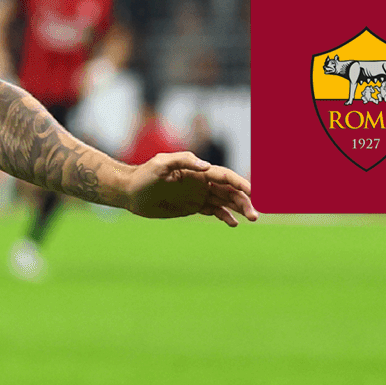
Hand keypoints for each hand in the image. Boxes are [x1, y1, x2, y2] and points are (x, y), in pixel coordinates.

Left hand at [125, 152, 258, 226]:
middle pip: (230, 190)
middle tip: (255, 215)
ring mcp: (198, 195)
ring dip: (240, 208)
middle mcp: (201, 182)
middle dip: (244, 200)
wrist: (131, 192)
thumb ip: (184, 161)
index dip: (240, 183)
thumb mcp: (161, 164)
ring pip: (225, 201)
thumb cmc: (144, 175)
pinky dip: (226, 216)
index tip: (253, 192)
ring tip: (252, 218)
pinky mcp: (193, 206)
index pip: (224, 176)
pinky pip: (214, 211)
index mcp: (197, 171)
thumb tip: (206, 166)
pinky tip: (233, 223)